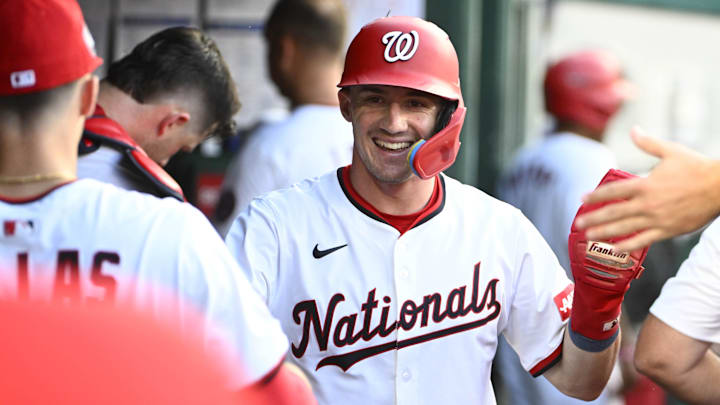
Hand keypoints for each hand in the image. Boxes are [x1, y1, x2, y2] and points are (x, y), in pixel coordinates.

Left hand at [573, 127, 719, 250]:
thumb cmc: (697, 167)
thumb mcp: (671, 151)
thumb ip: (648, 144)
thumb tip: (634, 130)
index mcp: (646, 184)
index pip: (614, 191)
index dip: (596, 195)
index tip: (582, 199)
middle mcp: (648, 203)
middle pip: (614, 212)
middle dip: (593, 218)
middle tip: (578, 223)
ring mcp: (657, 219)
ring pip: (625, 228)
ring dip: (604, 233)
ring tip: (589, 236)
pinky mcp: (667, 231)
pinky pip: (643, 241)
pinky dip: (628, 246)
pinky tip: (614, 249)